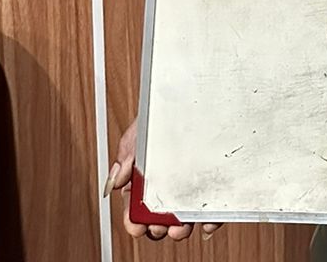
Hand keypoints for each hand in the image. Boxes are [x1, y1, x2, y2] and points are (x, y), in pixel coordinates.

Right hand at [107, 117, 222, 240]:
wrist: (189, 97)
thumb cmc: (160, 117)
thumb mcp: (138, 135)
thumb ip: (125, 157)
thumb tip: (114, 181)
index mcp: (145, 182)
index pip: (136, 210)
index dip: (134, 223)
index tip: (136, 228)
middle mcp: (167, 188)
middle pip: (159, 219)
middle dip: (157, 229)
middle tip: (159, 227)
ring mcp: (190, 188)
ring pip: (184, 218)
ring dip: (180, 230)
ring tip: (180, 227)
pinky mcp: (212, 186)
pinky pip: (212, 208)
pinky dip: (210, 220)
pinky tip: (207, 221)